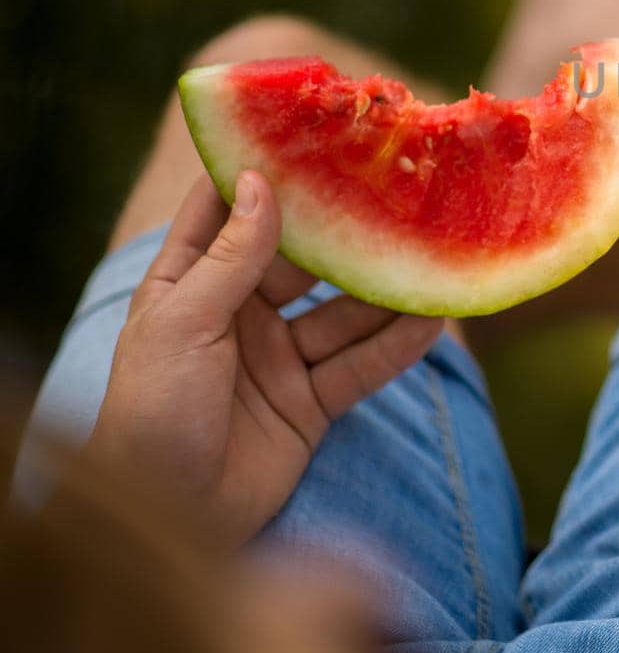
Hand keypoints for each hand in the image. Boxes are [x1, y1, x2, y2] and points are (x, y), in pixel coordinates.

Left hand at [84, 171, 443, 548]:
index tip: (310, 132)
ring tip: (433, 255)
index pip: (228, 214)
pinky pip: (361, 366)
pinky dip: (398, 346)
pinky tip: (433, 320)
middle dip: (346, 232)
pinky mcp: (309, 404)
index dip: (262, 172)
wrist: (166, 521)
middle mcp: (239, 315)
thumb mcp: (183, 324)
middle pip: (303, 262)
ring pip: (343, 314)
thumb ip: (231, 256)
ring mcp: (278, 360)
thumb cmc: (151, 414)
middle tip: (399, 192)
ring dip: (385, 291)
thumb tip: (260, 181)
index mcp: (193, 286)